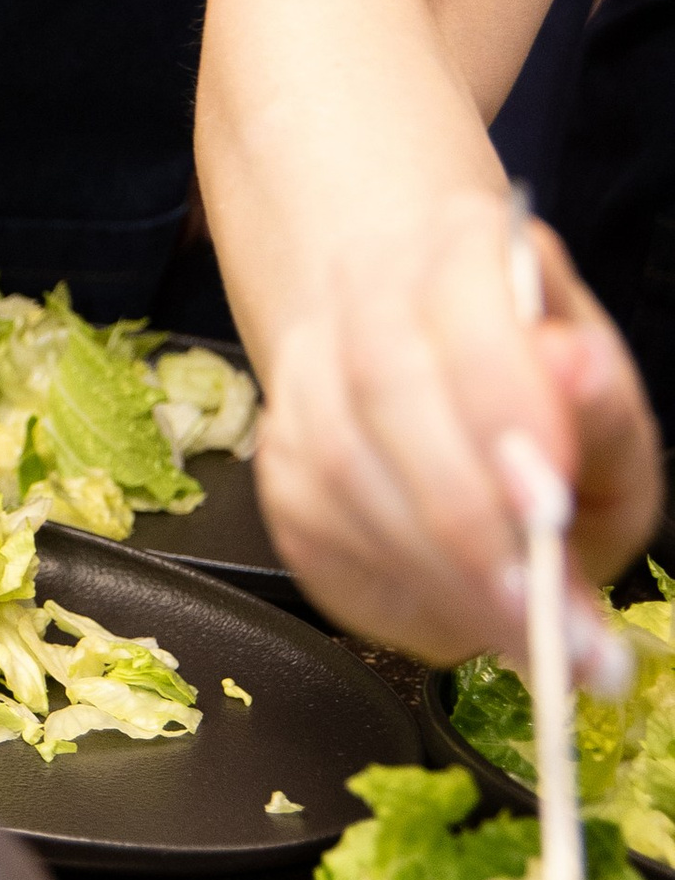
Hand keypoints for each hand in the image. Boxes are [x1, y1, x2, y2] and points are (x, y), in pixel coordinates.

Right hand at [254, 190, 661, 664]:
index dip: (505, 416)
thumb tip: (577, 375)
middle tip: (548, 612)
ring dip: (436, 570)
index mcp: (459, 249)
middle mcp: (360, 297)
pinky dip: (392, 583)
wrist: (424, 352)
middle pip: (388, 401)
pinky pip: (311, 530)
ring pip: (338, 472)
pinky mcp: (274, 462)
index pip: (467, 323)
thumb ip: (604, 407)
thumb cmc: (534, 389)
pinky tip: (456, 607)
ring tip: (523, 630)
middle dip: (472, 525)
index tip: (553, 509)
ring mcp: (301, 379)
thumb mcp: (606, 397)